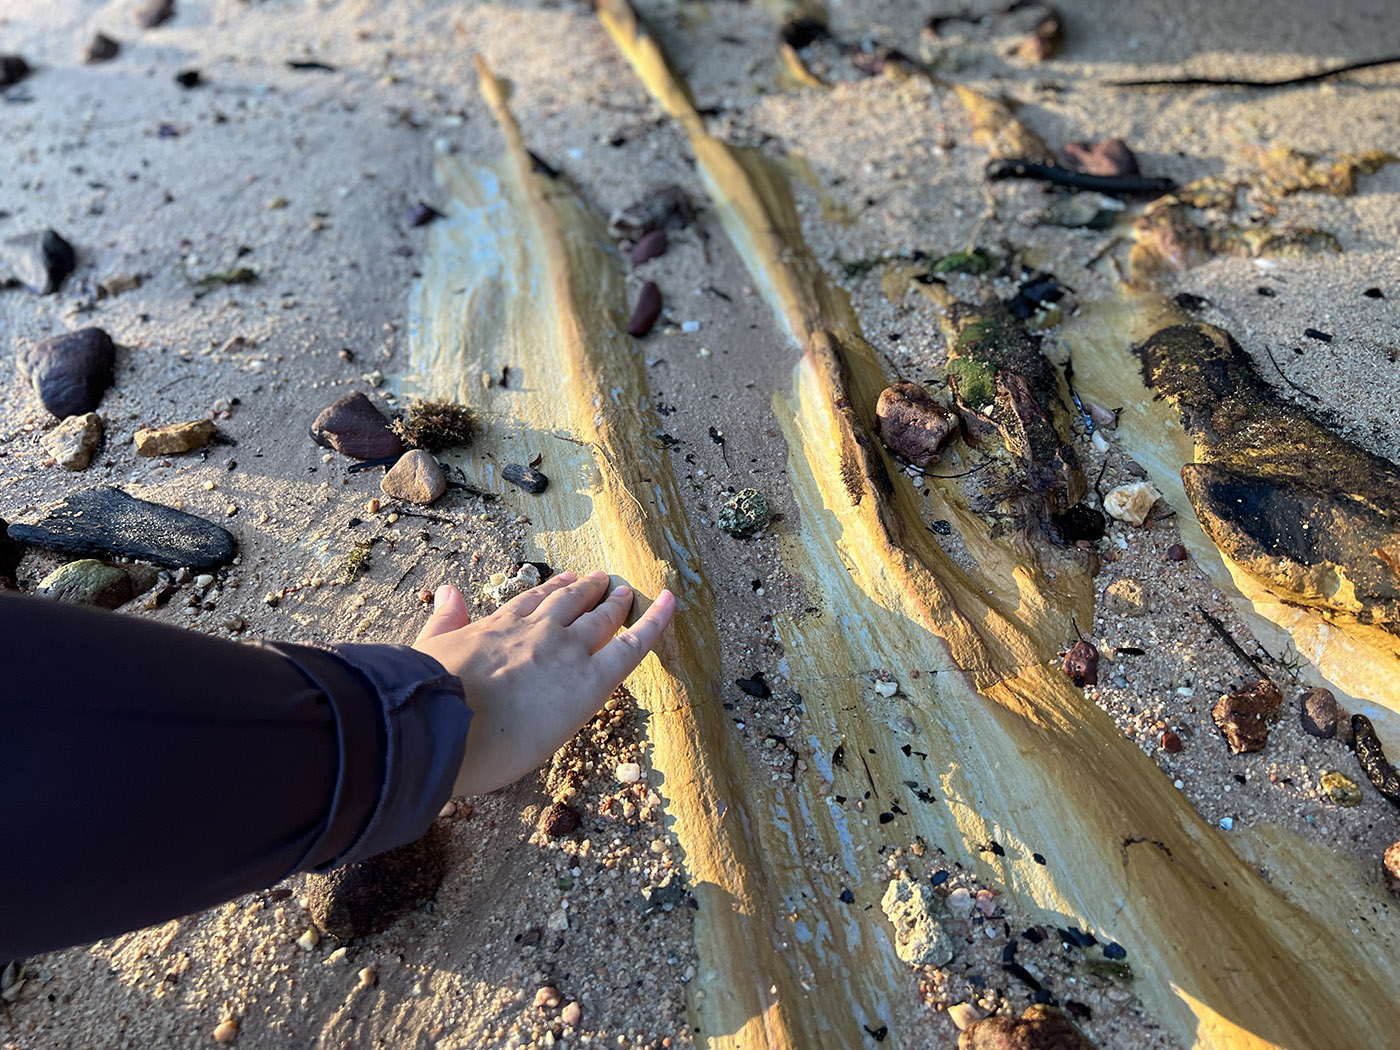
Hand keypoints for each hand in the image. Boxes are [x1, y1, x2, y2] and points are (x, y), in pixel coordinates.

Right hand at [412, 570, 675, 795]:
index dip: (550, 591)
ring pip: (600, 617)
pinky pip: (633, 645)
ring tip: (625, 590)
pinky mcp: (591, 679)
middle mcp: (535, 632)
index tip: (561, 582)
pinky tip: (671, 603)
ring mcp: (565, 651)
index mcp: (496, 628)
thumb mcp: (429, 649)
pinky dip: (656, 621)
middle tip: (601, 580)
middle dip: (586, 590)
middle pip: (568, 603)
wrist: (440, 725)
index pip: (531, 602)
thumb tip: (448, 592)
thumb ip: (443, 621)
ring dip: (614, 601)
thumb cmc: (425, 702)